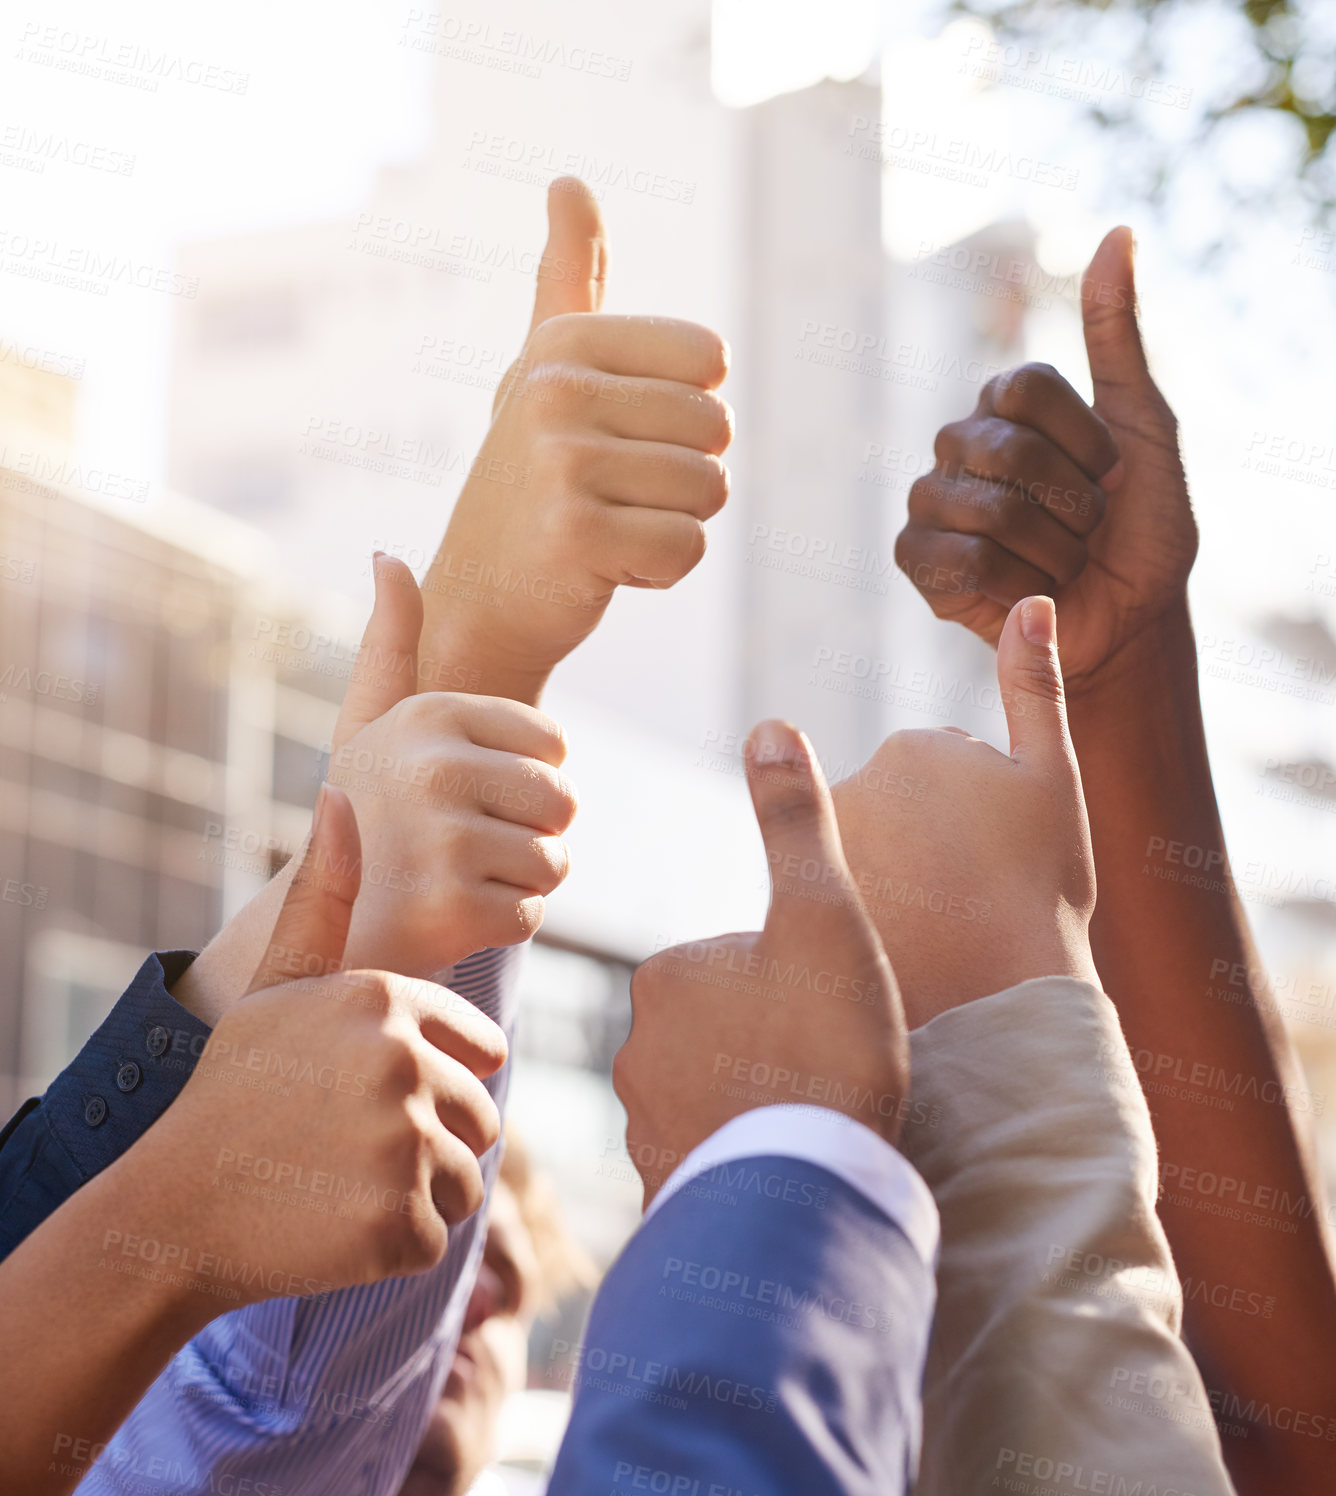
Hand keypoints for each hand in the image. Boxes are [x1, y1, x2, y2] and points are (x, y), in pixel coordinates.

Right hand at [150, 785, 508, 1296]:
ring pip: (465, 1177)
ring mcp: (402, 1144)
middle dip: (426, 1139)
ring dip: (415, 1192)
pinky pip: (438, 1232)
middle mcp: (403, 1062)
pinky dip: (396, 1242)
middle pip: (481, 1116)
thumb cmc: (235, 1088)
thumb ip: (324, 894)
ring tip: (338, 1182)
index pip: (481, 1051)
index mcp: (387, 999)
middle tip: (342, 1147)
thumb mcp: (276, 984)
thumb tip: (343, 795)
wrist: (174, 1209)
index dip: (430, 1080)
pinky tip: (334, 1226)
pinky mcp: (401, 1222)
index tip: (357, 1094)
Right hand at [331, 553, 576, 974]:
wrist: (314, 924)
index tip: (468, 797)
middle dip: (532, 834)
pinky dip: (499, 925)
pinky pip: (531, 913)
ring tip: (455, 879)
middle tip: (468, 848)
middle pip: (562, 801)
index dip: (526, 780)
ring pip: (552, 861)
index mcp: (431, 712)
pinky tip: (449, 918)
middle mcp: (436, 765)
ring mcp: (443, 837)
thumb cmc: (359, 817)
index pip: (553, 744)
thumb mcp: (368, 722)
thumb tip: (386, 555)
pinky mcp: (451, 905)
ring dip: (518, 882)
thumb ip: (390, 642)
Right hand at [422, 177, 732, 704]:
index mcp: (562, 342)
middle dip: (684, 477)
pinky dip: (661, 572)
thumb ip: (568, 282)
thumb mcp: (543, 371)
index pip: (709, 361)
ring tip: (606, 530)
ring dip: (672, 524)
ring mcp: (559, 461)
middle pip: (718, 428)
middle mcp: (555, 390)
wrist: (479, 600)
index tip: (621, 439)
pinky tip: (604, 569)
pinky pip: (688, 548)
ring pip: (710, 491)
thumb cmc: (528, 484)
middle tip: (614, 497)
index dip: (686, 414)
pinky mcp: (574, 535)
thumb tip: (568, 181)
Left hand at [614, 720, 907, 1203]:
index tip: (826, 1015)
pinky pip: (708, 1159)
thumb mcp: (823, 913)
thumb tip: (770, 723)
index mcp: (663, 976)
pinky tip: (783, 1169)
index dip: (793, 984)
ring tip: (809, 1122)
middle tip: (823, 1070)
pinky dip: (741, 1162)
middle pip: (724, 1029)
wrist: (812, 1189)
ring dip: (755, 1106)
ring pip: (714, 1096)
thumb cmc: (825, 1042)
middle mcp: (634, 1049)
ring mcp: (642, 1128)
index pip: (736, 963)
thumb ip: (795, 820)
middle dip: (769, 1045)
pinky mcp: (662, 1192)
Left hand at [831, 597, 1098, 1027]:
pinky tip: (892, 952)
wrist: (998, 1003)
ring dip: (893, 886)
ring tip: (936, 935)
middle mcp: (854, 785)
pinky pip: (831, 906)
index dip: (982, 826)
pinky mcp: (794, 907)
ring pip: (865, 860)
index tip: (1000, 863)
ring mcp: (820, 846)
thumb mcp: (1053, 780)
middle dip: (929, 850)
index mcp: (914, 748)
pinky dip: (856, 922)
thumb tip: (1033, 598)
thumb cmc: (1040, 890)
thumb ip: (1036, 687)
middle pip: (898, 817)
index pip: (944, 779)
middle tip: (971, 901)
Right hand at [895, 227, 1196, 692]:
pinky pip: (958, 558)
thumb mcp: (1147, 424)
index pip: (1026, 386)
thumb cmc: (1140, 528)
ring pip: (986, 508)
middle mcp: (959, 444)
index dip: (1085, 440)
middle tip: (1089, 529)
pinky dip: (1013, 583)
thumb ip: (1119, 334)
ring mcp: (931, 499)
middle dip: (1072, 502)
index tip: (1113, 475)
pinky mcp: (916, 558)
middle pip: (1007, 448)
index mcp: (1006, 405)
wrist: (1128, 620)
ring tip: (1062, 563)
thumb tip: (1119, 230)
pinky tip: (1025, 591)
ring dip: (1051, 549)